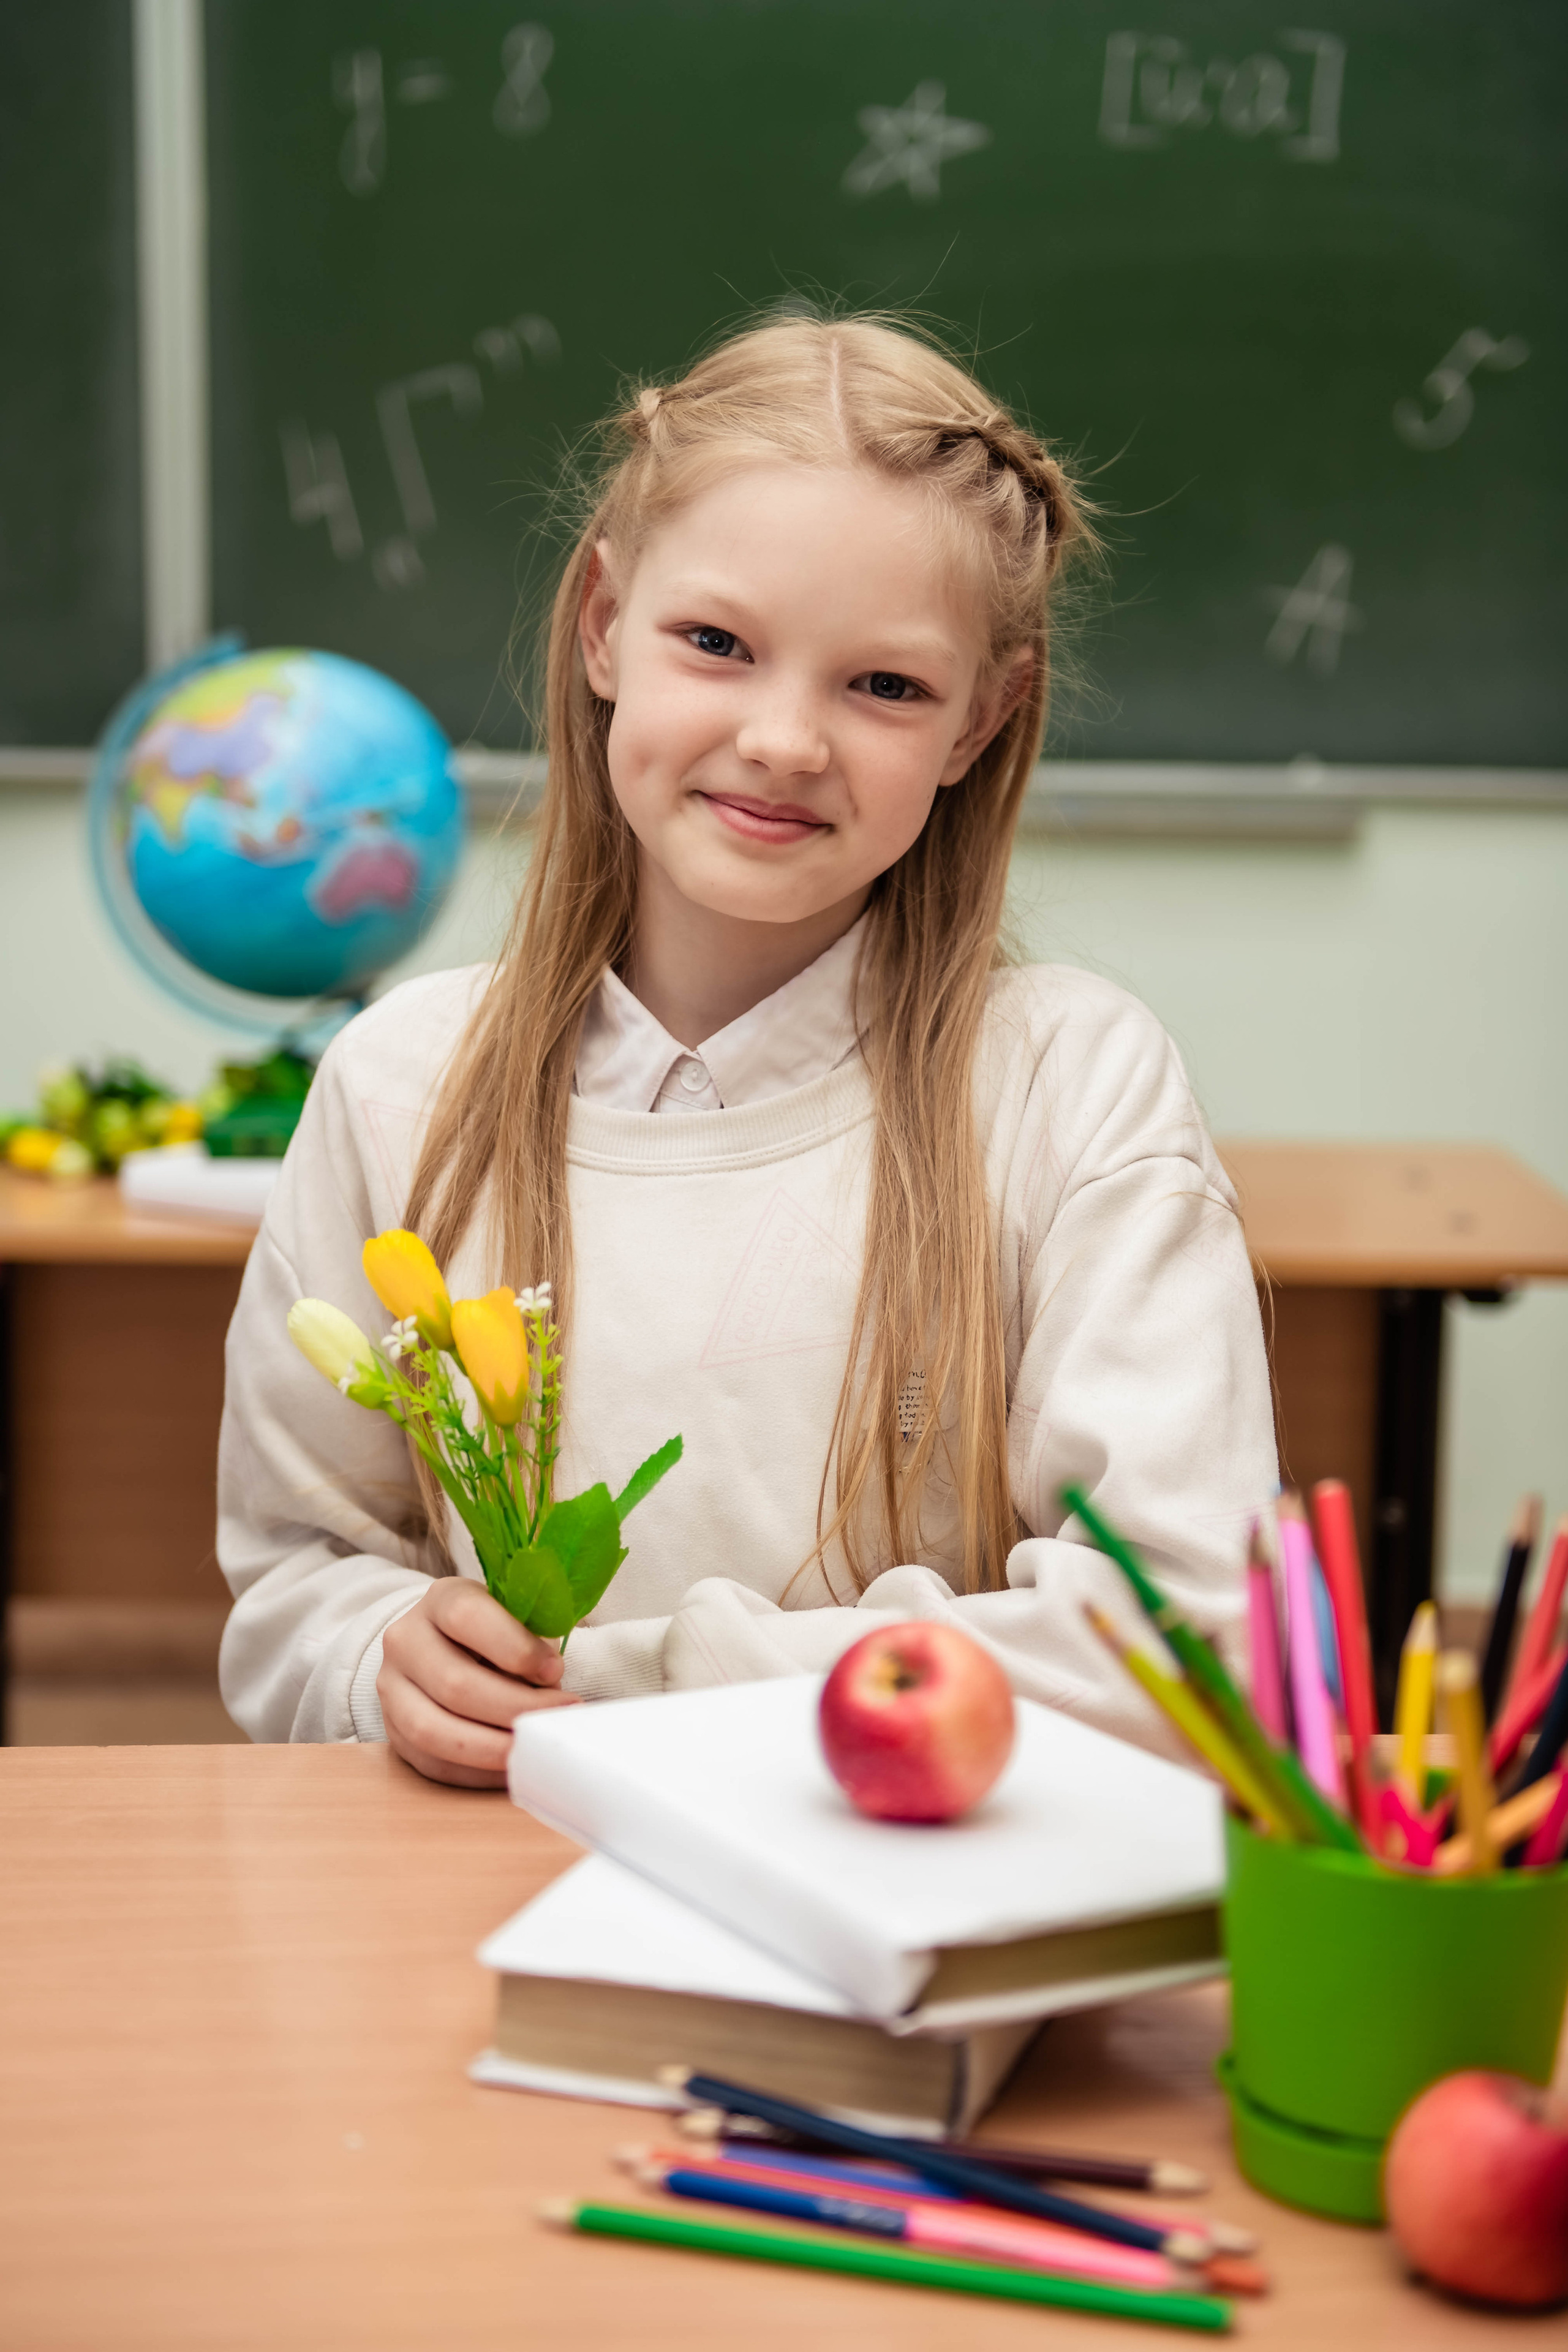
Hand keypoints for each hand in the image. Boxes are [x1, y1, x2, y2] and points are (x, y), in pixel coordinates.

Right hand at [379, 1576, 578, 1787]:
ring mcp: (392, 1688)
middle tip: (556, 1716)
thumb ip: (529, 1640)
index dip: (515, 1648)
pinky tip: (509, 1766)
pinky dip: (476, 1772)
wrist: (442, 1647)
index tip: (555, 1670)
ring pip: (434, 1730)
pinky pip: (432, 1763)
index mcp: (440, 1600)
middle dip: (514, 1707)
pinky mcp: (394, 1731)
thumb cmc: (494, 1632)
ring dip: (492, 1747)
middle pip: (454, 1683)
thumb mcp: (513, 1617)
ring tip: (531, 1747)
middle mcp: (405, 1640)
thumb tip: (550, 1682)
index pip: (467, 1617)